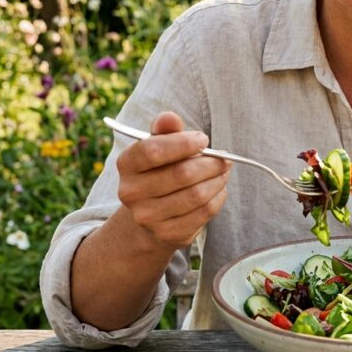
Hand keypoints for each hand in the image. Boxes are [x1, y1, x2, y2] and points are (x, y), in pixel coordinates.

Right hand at [115, 111, 231, 251]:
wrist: (149, 216)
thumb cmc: (159, 171)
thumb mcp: (158, 147)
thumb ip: (165, 131)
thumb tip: (169, 117)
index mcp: (126, 164)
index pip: (153, 151)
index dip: (183, 143)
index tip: (203, 139)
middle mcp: (131, 193)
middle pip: (181, 174)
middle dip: (211, 163)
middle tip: (225, 158)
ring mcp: (148, 217)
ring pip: (196, 195)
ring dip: (218, 180)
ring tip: (223, 172)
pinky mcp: (168, 234)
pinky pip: (204, 212)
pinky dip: (218, 197)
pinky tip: (219, 189)